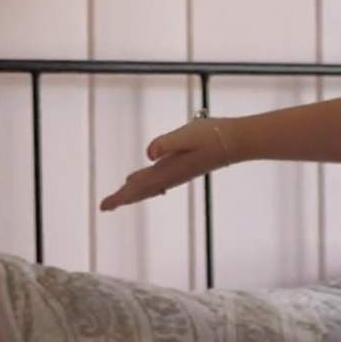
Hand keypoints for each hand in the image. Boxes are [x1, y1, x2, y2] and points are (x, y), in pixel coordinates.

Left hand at [98, 118, 236, 210]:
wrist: (236, 142)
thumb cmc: (213, 135)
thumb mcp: (187, 134)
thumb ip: (167, 143)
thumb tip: (148, 153)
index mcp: (169, 170)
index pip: (139, 186)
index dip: (121, 196)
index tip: (104, 207)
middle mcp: (172, 175)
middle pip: (143, 190)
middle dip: (124, 197)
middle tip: (106, 206)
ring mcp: (180, 172)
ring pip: (151, 186)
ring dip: (135, 192)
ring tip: (122, 194)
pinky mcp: (186, 167)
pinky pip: (160, 180)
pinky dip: (148, 184)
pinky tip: (150, 182)